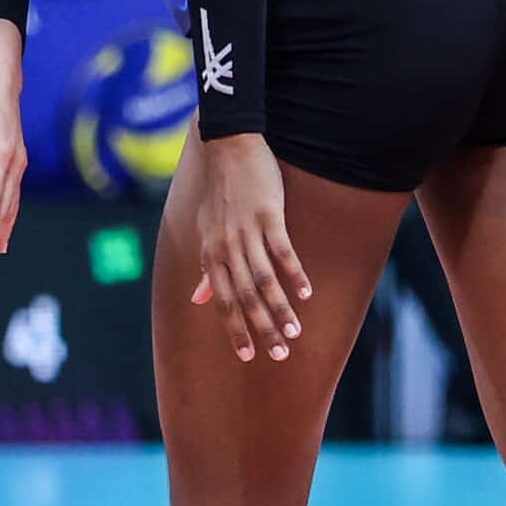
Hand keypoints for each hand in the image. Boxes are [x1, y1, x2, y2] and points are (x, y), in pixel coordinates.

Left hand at [187, 133, 310, 363]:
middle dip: (261, 329)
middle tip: (279, 356)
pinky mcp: (267, 216)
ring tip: (294, 333)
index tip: (248, 357)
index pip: (222, 302)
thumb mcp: (205, 232)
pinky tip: (306, 293)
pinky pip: (281, 251)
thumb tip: (198, 300)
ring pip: (263, 279)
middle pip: (244, 297)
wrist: (228, 149)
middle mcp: (225, 248)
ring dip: (280, 309)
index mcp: (211, 255)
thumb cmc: (219, 194)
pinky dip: (293, 274)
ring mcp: (245, 232)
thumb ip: (207, 269)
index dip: (235, 330)